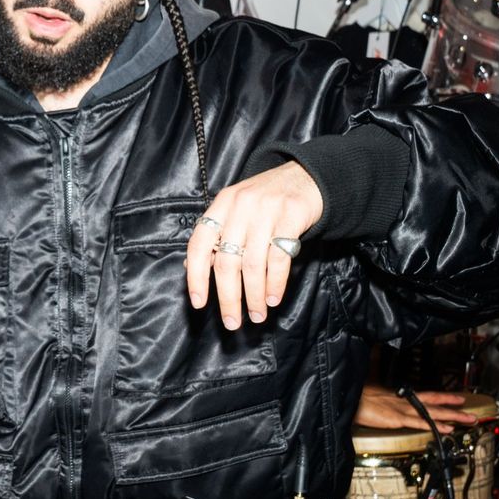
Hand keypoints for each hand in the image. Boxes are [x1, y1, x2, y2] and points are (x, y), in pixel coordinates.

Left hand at [185, 161, 322, 328]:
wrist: (306, 177)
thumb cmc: (267, 201)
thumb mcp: (236, 211)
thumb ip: (216, 237)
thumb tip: (191, 269)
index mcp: (221, 205)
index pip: (199, 244)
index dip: (196, 276)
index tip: (198, 303)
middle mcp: (240, 206)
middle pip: (227, 261)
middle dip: (228, 298)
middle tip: (232, 322)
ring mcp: (266, 209)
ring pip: (253, 264)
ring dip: (254, 296)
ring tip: (256, 315)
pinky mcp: (291, 216)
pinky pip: (279, 258)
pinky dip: (275, 283)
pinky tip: (273, 298)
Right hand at [354, 384, 478, 429]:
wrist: (345, 398)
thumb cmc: (354, 399)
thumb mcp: (372, 400)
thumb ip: (382, 404)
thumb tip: (385, 407)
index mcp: (397, 397)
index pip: (424, 396)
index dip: (441, 397)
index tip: (455, 397)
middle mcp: (403, 401)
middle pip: (434, 401)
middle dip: (453, 405)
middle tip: (470, 408)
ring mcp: (402, 409)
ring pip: (433, 412)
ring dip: (452, 416)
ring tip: (468, 419)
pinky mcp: (397, 419)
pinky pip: (421, 423)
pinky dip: (436, 425)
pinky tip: (448, 429)